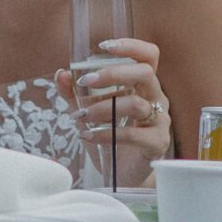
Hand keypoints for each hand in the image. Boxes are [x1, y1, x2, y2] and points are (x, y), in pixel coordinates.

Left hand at [58, 38, 171, 175]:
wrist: (121, 176)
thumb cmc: (110, 138)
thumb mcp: (87, 112)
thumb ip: (74, 93)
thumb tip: (61, 73)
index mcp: (143, 85)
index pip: (148, 56)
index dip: (131, 46)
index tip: (104, 46)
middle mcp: (156, 98)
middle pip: (145, 73)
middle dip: (113, 74)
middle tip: (85, 81)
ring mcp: (160, 120)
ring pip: (137, 104)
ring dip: (103, 108)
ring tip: (80, 116)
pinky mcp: (157, 143)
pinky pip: (134, 135)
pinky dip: (107, 134)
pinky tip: (88, 137)